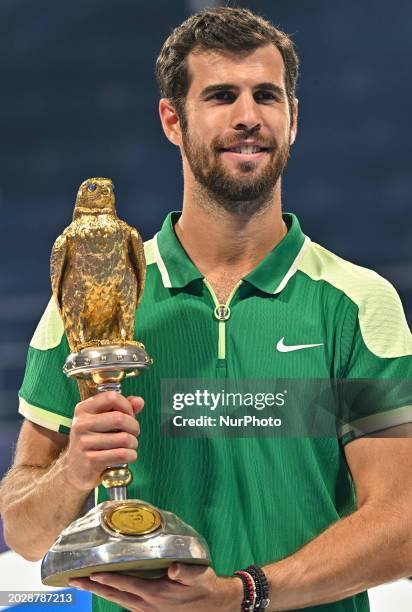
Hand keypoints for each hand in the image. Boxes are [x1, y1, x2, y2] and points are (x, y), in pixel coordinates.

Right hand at [62, 391, 143, 490]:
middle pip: (120, 418)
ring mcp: (84, 443)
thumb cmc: (94, 440)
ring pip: (124, 438)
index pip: (112, 397)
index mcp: (83, 409)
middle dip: (134, 426)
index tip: (129, 415)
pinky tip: (128, 456)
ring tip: (129, 445)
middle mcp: (81, 424)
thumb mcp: (103, 420)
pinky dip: (131, 455)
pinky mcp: (91, 461)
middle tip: (133, 432)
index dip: (127, 406)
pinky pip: (122, 454)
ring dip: (133, 443)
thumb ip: (122, 408)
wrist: (74, 470)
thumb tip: (139, 401)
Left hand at [69, 563, 243, 610]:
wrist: (214, 606)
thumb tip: (174, 568)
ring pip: (118, 601)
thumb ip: (186, 571)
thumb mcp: (199, 576)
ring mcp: (147, 610)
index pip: (126, 584)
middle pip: (115, 595)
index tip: (91, 573)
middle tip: (74, 580)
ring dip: (100, 592)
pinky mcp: (150, 611)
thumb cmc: (204, 587)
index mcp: (156, 593)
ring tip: (84, 584)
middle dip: (93, 587)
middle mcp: (147, 604)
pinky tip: (107, 590)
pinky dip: (113, 596)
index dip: (108, 579)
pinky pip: (126, 603)